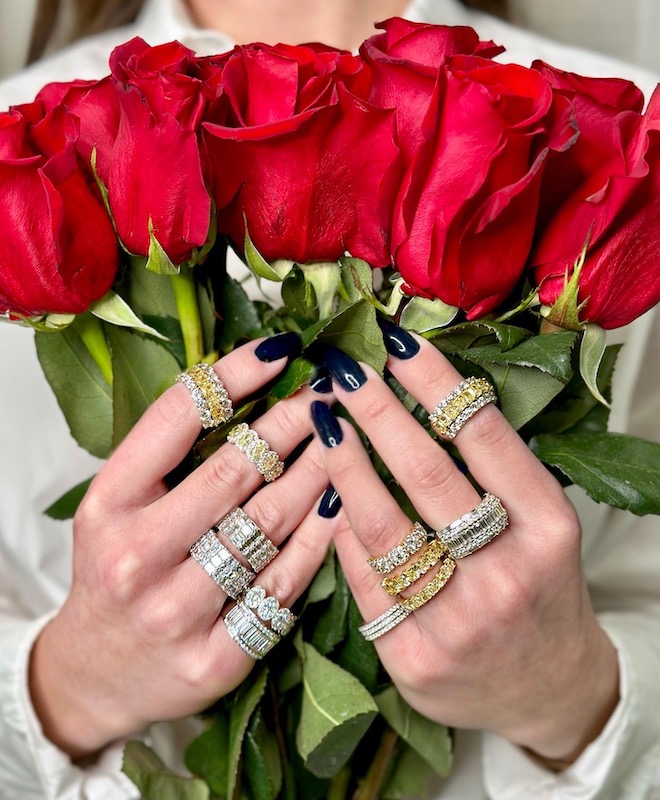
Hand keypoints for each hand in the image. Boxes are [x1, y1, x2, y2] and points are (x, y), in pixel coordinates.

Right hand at [29, 334, 334, 758]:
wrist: (96, 672)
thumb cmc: (117, 568)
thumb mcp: (119, 503)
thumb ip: (170, 452)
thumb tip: (248, 381)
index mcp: (108, 504)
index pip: (176, 418)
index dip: (235, 374)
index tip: (282, 347)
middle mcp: (137, 556)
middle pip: (235, 469)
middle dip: (293, 420)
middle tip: (331, 388)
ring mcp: (176, 610)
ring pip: (270, 522)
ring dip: (319, 469)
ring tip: (346, 433)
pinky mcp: (217, 656)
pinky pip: (286, 581)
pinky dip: (321, 535)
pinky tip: (343, 501)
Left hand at [311, 325, 619, 763]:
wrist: (547, 689)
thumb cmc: (538, 586)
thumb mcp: (542, 524)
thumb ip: (493, 470)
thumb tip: (418, 393)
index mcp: (548, 525)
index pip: (482, 433)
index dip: (433, 379)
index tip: (395, 341)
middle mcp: (507, 572)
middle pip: (425, 471)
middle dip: (376, 410)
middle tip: (343, 368)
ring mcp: (459, 620)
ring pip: (381, 526)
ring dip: (342, 464)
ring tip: (323, 422)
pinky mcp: (414, 658)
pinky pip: (361, 577)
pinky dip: (341, 530)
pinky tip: (327, 497)